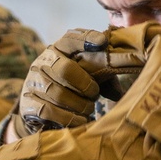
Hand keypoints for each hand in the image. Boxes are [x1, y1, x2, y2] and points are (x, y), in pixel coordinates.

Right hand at [20, 29, 148, 132]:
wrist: (38, 112)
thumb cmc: (70, 90)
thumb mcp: (87, 80)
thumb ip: (106, 78)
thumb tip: (132, 85)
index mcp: (58, 51)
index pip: (70, 39)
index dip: (86, 39)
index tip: (103, 43)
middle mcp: (42, 63)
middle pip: (65, 69)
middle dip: (85, 84)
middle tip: (94, 93)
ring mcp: (33, 83)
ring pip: (59, 93)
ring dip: (79, 105)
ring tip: (87, 109)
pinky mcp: (28, 104)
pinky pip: (50, 112)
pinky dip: (69, 118)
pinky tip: (77, 120)